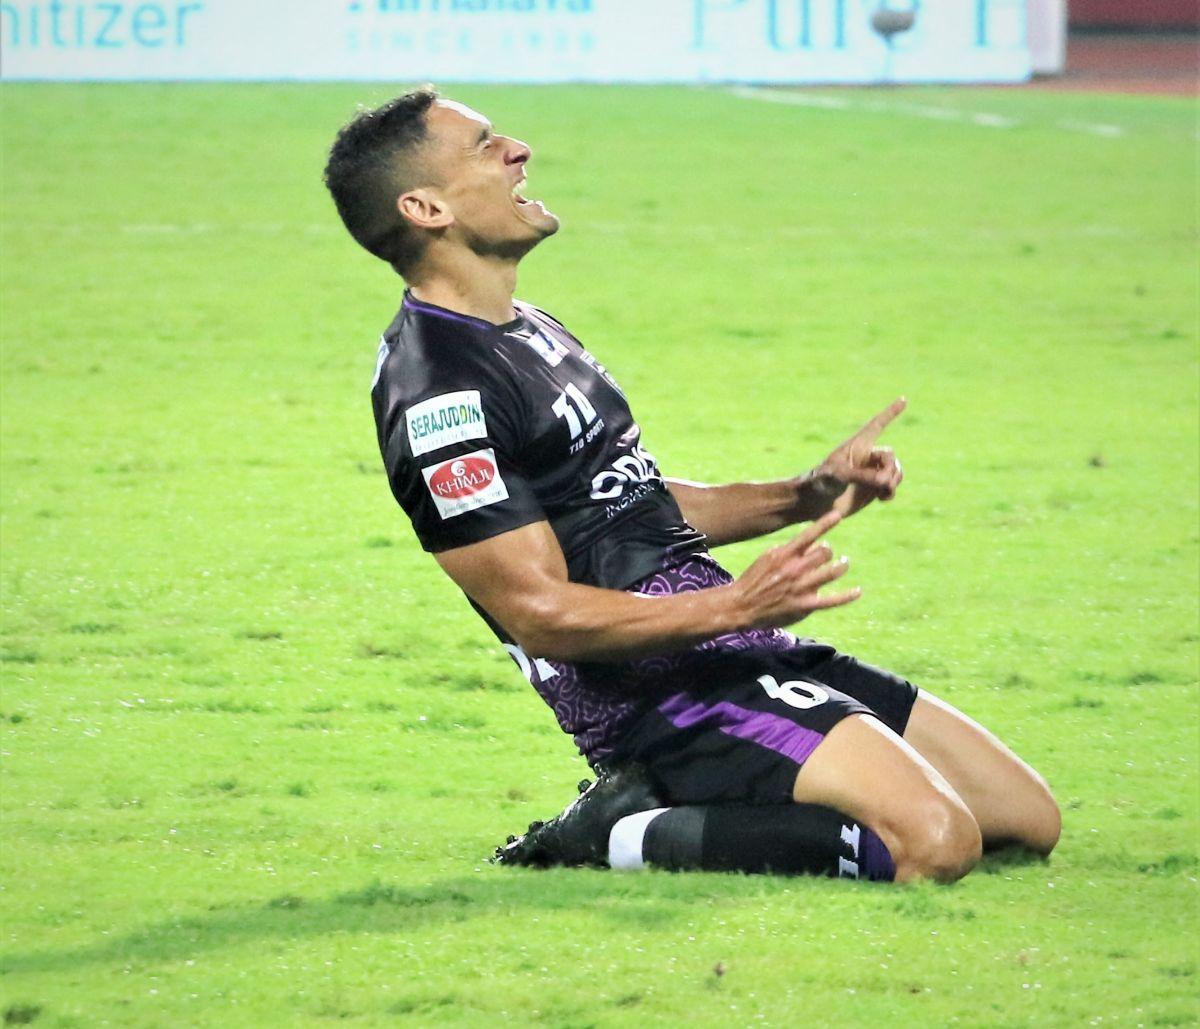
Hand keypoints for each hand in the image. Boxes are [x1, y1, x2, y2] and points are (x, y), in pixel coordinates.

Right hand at [730, 511, 860, 628]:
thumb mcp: (768, 558)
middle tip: (828, 555)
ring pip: (832, 572)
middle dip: (829, 551)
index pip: (809, 534)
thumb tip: (814, 543)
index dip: (825, 523)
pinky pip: (832, 600)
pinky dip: (847, 596)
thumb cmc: (754, 580)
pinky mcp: (804, 605)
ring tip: (843, 564)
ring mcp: (800, 587)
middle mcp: (794, 569)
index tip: (839, 514)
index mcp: (784, 555)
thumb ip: (790, 550)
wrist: (741, 606)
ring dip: (841, 566)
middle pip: (825, 552)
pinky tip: (857, 591)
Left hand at [814, 397, 906, 518]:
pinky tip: (883, 499)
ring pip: (895, 471)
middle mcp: (866, 457)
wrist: (812, 503)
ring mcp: (871, 473)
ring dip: (894, 481)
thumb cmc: (819, 482)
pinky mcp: (872, 489)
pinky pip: (892, 486)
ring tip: (883, 491)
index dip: (890, 412)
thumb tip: (885, 480)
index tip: (904, 398)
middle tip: (882, 483)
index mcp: (857, 445)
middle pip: (890, 457)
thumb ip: (863, 476)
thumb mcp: (839, 475)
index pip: (877, 425)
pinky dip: (891, 491)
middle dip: (890, 469)